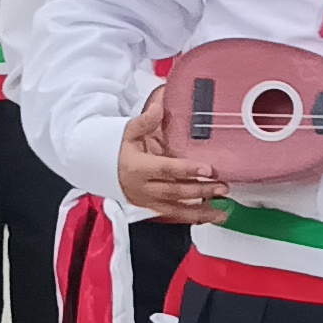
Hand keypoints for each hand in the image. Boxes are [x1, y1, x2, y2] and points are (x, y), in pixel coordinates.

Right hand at [116, 99, 233, 223]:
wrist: (98, 169)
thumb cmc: (116, 149)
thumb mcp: (127, 132)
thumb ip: (145, 120)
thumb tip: (160, 104)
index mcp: (138, 167)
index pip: (166, 169)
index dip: (187, 169)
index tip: (207, 169)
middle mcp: (144, 187)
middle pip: (176, 191)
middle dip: (201, 190)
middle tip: (223, 186)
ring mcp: (148, 200)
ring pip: (177, 209)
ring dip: (201, 211)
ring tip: (223, 211)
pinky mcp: (152, 208)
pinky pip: (174, 215)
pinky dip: (193, 217)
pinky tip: (211, 216)